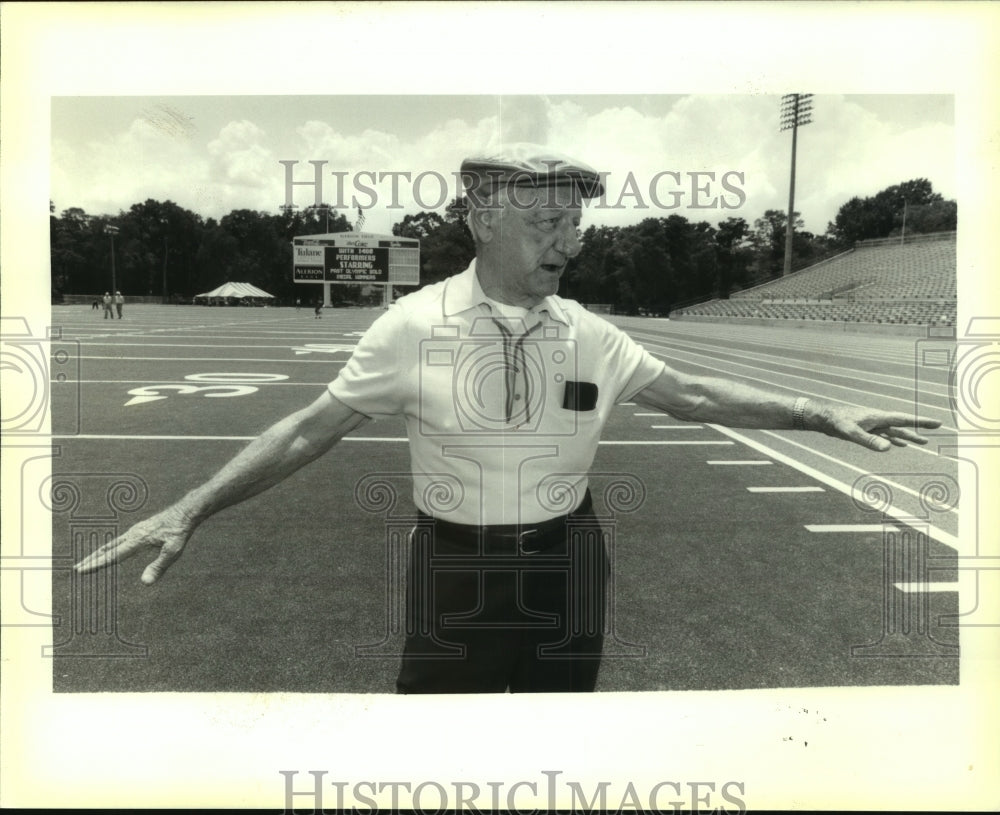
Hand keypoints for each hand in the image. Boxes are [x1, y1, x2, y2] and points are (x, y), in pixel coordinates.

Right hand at [74, 505, 195, 584]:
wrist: (185, 511)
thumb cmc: (180, 531)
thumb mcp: (173, 551)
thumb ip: (159, 566)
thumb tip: (145, 583)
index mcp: (137, 540)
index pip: (113, 555)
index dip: (97, 564)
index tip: (82, 571)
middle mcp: (133, 534)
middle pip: (108, 549)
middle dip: (92, 559)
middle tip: (77, 569)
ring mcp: (136, 530)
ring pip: (113, 543)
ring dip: (99, 553)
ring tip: (88, 561)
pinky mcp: (140, 529)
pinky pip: (120, 540)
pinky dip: (109, 547)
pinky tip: (110, 550)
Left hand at [817, 404, 941, 451]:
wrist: (824, 418)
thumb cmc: (836, 422)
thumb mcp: (852, 433)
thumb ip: (869, 441)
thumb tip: (889, 448)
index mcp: (879, 418)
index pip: (904, 420)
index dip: (921, 421)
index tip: (938, 422)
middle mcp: (878, 420)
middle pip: (903, 425)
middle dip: (920, 427)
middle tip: (937, 428)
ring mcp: (873, 425)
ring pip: (895, 432)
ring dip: (908, 437)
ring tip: (923, 441)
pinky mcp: (866, 430)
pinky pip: (884, 435)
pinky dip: (894, 440)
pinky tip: (899, 444)